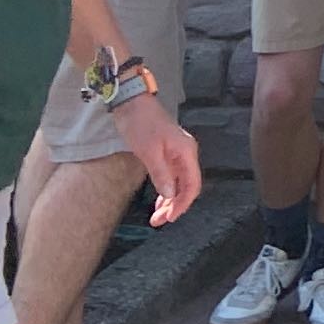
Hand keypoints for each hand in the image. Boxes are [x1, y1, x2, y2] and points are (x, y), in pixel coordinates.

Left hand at [132, 103, 202, 224]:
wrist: (131, 103)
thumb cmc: (141, 124)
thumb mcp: (149, 151)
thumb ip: (161, 174)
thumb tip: (170, 195)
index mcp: (186, 152)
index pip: (192, 185)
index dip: (182, 204)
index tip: (169, 218)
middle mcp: (186, 154)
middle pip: (187, 186)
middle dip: (174, 206)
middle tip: (158, 221)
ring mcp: (176, 154)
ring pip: (179, 184)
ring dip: (169, 201)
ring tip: (156, 215)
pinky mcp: (166, 154)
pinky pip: (171, 177)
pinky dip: (165, 191)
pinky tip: (158, 200)